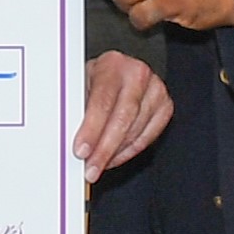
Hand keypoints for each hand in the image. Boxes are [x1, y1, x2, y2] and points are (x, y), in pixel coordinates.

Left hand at [76, 50, 171, 177]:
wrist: (119, 70)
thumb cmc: (97, 80)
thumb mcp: (81, 85)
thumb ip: (77, 109)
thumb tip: (69, 139)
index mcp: (112, 64)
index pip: (102, 101)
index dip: (92, 130)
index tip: (81, 151)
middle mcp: (137, 73)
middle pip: (123, 118)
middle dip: (105, 149)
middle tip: (91, 169)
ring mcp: (155, 89)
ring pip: (136, 131)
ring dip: (115, 153)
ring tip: (98, 164)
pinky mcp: (165, 106)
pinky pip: (148, 137)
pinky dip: (129, 151)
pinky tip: (115, 157)